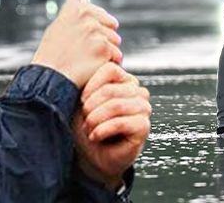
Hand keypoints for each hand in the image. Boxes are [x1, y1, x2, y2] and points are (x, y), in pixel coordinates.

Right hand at [31, 0, 121, 87]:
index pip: (101, 14)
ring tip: (90, 61)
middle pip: (111, 28)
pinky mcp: (106, 50)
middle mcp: (90, 20)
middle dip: (104, 39)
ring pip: (115, 42)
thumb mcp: (57, 25)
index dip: (100, 26)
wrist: (50, 78)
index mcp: (78, 10)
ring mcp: (99, 35)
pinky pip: (117, 56)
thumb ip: (71, 8)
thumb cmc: (51, 54)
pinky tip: (96, 67)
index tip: (95, 35)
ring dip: (108, 52)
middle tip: (90, 52)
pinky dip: (110, 63)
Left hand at [73, 62, 150, 188]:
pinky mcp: (143, 126)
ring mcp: (143, 108)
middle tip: (84, 120)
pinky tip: (95, 136)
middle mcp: (137, 91)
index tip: (81, 100)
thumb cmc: (87, 126)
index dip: (91, 85)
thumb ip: (86, 82)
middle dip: (91, 107)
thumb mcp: (83, 100)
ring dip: (96, 120)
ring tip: (89, 129)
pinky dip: (103, 130)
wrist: (92, 155)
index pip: (110, 69)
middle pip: (110, 89)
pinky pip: (121, 123)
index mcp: (124, 80)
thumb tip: (79, 68)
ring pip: (116, 105)